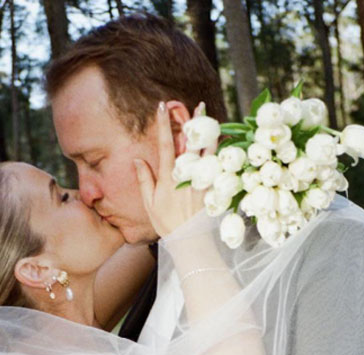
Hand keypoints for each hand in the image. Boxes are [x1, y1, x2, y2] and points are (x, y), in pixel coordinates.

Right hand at [135, 101, 216, 237]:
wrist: (189, 240)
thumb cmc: (167, 223)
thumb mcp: (149, 204)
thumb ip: (144, 180)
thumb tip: (137, 160)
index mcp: (169, 178)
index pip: (165, 145)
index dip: (163, 124)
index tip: (161, 107)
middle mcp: (187, 175)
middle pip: (192, 143)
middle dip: (194, 123)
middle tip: (198, 105)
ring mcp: (202, 181)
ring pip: (209, 152)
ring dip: (211, 133)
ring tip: (214, 119)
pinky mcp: (213, 188)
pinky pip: (220, 166)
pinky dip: (223, 153)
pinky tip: (226, 142)